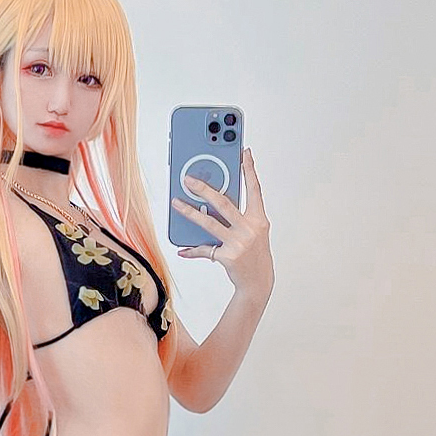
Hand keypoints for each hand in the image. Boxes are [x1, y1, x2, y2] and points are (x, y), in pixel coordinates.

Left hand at [171, 147, 273, 299]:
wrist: (258, 283)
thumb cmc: (254, 255)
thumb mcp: (253, 233)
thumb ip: (239, 217)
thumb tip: (212, 203)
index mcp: (259, 220)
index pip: (254, 189)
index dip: (249, 169)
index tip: (244, 152)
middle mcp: (250, 229)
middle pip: (224, 203)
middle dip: (204, 188)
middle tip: (189, 178)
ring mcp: (239, 243)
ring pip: (209, 223)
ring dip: (189, 212)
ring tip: (176, 203)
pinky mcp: (228, 257)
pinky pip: (205, 249)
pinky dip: (192, 250)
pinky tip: (182, 249)